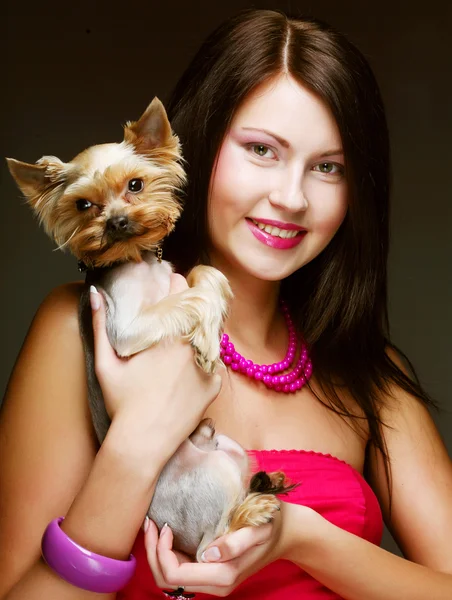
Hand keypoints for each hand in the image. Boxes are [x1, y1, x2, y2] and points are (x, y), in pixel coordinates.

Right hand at [90, 274, 221, 453]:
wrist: (143, 443)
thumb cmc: (122, 403)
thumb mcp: (105, 363)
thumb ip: (100, 325)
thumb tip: (95, 294)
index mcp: (168, 333)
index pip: (179, 290)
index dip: (175, 283)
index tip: (171, 282)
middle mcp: (192, 345)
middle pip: (198, 310)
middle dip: (189, 305)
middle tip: (176, 312)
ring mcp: (206, 365)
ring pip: (209, 336)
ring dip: (199, 332)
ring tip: (182, 340)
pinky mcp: (214, 386)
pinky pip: (213, 364)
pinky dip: (202, 362)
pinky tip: (187, 370)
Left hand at [144, 501, 295, 596]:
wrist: (287, 532)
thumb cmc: (272, 523)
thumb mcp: (259, 527)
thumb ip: (237, 542)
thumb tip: (209, 554)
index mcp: (224, 575)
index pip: (175, 575)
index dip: (162, 552)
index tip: (165, 524)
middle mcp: (215, 583)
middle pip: (167, 580)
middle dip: (152, 552)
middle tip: (150, 522)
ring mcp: (212, 579)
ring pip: (170, 577)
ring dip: (157, 553)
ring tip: (153, 525)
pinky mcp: (211, 570)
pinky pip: (180, 569)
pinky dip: (167, 553)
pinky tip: (166, 532)